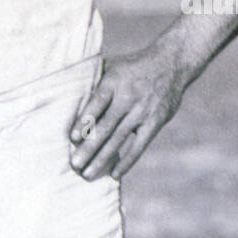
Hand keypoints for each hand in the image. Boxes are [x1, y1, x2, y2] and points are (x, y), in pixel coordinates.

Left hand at [68, 45, 187, 180]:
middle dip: (89, 148)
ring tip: (87, 174)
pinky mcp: (155, 122)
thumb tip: (65, 91)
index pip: (97, 103)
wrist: (171, 63)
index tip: (73, 138)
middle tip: (74, 165)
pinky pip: (139, 146)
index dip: (85, 121)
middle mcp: (127, 97)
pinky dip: (127, 161)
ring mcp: (142, 112)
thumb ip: (94, 78)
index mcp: (114, 81)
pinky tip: (115, 174)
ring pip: (119, 140)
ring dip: (102, 159)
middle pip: (105, 127)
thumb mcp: (113, 65)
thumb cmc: (133, 67)